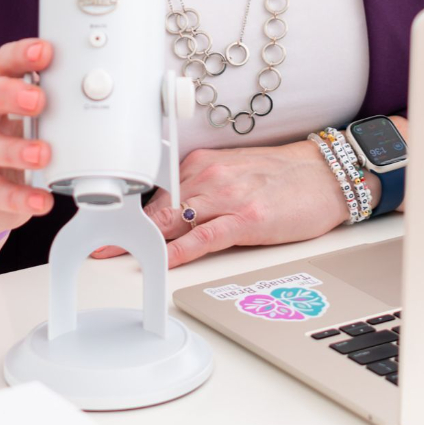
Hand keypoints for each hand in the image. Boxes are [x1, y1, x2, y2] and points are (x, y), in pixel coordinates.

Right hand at [0, 38, 55, 236]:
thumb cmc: (25, 142)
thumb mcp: (43, 118)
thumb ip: (66, 104)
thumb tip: (110, 93)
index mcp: (3, 92)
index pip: (4, 64)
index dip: (20, 54)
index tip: (44, 51)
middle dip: (9, 93)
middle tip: (38, 99)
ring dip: (14, 149)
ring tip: (43, 154)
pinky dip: (17, 196)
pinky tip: (40, 199)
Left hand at [90, 138, 354, 268]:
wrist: (327, 173)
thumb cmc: (284, 176)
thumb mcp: (234, 175)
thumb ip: (201, 191)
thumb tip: (170, 215)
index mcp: (204, 165)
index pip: (156, 192)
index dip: (128, 214)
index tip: (104, 227)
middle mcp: (211, 176)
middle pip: (158, 207)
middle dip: (125, 227)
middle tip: (97, 244)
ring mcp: (229, 196)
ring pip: (175, 219)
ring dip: (144, 239)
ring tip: (116, 253)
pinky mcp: (249, 217)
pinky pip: (207, 236)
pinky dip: (183, 249)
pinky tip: (166, 259)